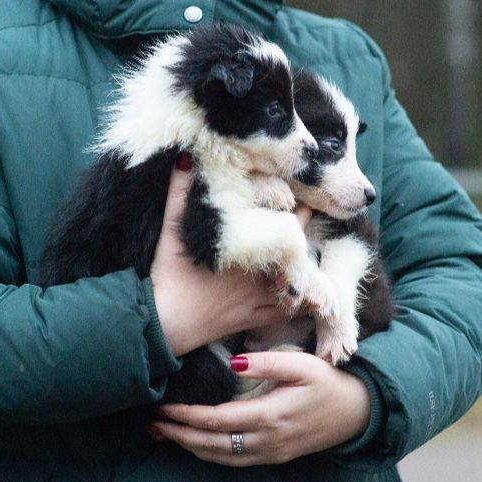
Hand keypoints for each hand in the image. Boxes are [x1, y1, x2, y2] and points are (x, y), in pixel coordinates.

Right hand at [151, 153, 311, 355]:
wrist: (162, 323)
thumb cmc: (167, 276)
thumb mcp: (171, 230)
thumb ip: (179, 193)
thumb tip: (184, 156)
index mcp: (245, 250)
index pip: (282, 224)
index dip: (297, 208)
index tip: (306, 194)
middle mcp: (257, 274)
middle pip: (295, 251)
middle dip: (306, 234)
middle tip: (319, 217)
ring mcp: (257, 298)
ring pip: (296, 282)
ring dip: (309, 269)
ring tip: (319, 255)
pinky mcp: (253, 318)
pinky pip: (285, 312)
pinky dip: (301, 304)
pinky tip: (314, 298)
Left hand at [152, 351, 370, 465]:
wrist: (356, 412)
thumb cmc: (327, 382)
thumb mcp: (301, 364)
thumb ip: (267, 363)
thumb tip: (235, 362)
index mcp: (270, 415)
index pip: (217, 420)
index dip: (187, 416)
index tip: (163, 408)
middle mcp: (266, 440)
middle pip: (211, 444)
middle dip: (178, 435)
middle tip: (151, 425)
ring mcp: (270, 452)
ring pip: (220, 457)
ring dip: (189, 447)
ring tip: (163, 435)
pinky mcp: (274, 457)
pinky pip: (234, 461)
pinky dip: (209, 454)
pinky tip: (194, 444)